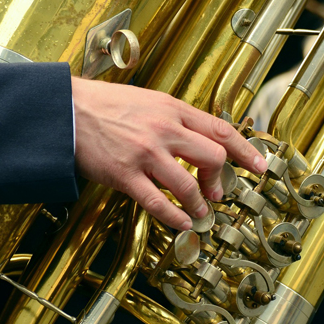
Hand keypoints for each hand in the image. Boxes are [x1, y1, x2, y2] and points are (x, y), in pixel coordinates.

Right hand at [71, 77, 266, 230]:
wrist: (64, 110)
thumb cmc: (105, 105)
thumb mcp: (148, 101)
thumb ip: (175, 118)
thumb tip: (202, 138)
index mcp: (172, 109)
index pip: (221, 130)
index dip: (246, 151)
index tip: (260, 166)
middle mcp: (164, 129)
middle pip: (212, 157)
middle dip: (219, 179)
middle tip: (216, 191)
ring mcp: (145, 153)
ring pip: (188, 185)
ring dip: (199, 204)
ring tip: (199, 212)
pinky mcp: (125, 175)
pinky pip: (158, 203)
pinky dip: (175, 217)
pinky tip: (182, 223)